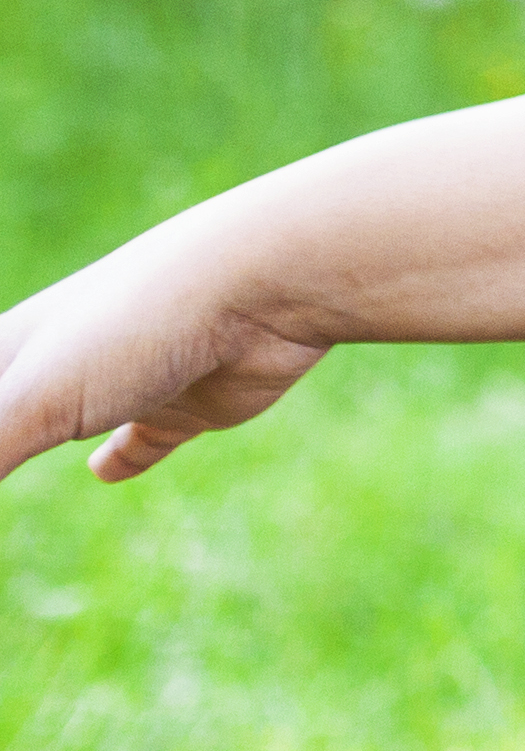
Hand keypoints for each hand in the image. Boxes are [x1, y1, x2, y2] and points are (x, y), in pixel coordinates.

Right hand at [0, 224, 335, 488]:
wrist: (271, 280)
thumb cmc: (141, 321)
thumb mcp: (34, 399)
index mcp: (13, 350)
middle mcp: (63, 361)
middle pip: (2, 412)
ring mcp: (126, 380)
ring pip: (67, 421)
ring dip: (37, 442)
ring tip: (9, 463)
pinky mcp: (190, 402)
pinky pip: (145, 439)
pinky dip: (126, 457)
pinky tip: (111, 470)